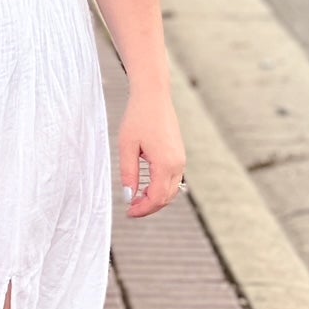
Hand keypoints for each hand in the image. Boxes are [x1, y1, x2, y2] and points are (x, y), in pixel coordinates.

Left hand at [119, 90, 184, 218]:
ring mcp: (181, 159)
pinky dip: (160, 188)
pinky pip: (172, 179)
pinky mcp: (179, 154)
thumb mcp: (127, 147)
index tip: (128, 212)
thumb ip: (128, 174)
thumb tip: (128, 197)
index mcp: (166, 163)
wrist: (153, 95)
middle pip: (166, 197)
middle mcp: (178, 164)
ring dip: (155, 198)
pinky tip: (144, 186)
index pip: (157, 198)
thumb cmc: (138, 117)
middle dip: (149, 207)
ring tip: (135, 199)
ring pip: (171, 190)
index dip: (143, 209)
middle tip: (130, 209)